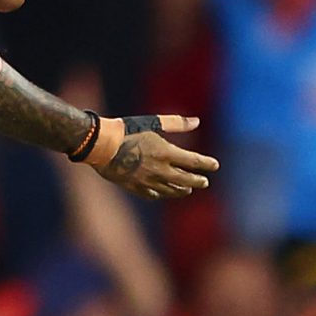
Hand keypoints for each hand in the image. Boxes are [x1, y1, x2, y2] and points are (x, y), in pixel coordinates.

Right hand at [93, 114, 218, 199]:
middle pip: (185, 179)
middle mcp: (160, 170)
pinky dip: (160, 194)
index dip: (206, 164)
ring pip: (170, 190)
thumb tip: (197, 121)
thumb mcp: (153, 122)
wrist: (100, 144)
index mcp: (166, 152)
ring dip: (181, 190)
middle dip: (197, 180)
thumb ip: (176, 123)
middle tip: (204, 182)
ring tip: (187, 190)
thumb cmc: (127, 130)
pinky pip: (152, 194)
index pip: (194, 161)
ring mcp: (147, 181)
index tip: (215, 165)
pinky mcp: (134, 186)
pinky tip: (162, 193)